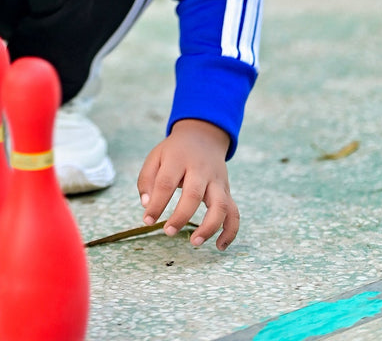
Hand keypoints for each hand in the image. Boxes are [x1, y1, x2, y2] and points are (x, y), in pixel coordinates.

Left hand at [137, 119, 238, 250]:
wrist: (203, 135)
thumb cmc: (174, 152)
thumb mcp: (156, 156)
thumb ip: (146, 179)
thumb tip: (147, 206)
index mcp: (178, 159)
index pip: (166, 182)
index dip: (156, 204)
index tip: (147, 220)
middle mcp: (200, 169)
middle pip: (193, 194)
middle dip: (181, 216)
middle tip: (168, 232)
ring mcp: (217, 180)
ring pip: (220, 205)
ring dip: (209, 227)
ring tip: (194, 242)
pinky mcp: (227, 191)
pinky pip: (234, 213)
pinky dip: (230, 231)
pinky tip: (220, 246)